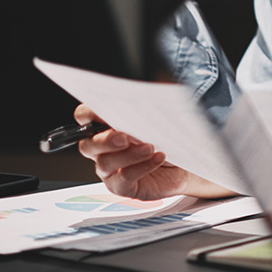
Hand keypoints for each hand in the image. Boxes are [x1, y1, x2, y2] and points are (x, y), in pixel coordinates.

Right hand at [73, 103, 231, 199]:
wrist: (186, 165)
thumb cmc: (168, 138)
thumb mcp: (159, 116)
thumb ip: (147, 103)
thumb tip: (149, 85)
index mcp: (105, 127)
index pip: (84, 117)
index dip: (88, 114)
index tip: (102, 111)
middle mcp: (103, 149)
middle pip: (88, 145)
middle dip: (105, 139)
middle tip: (124, 135)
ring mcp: (110, 170)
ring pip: (105, 163)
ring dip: (128, 154)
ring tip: (150, 146)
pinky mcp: (122, 187)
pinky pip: (123, 179)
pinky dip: (141, 167)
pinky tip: (158, 157)